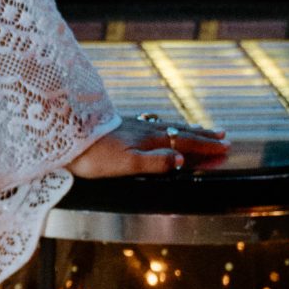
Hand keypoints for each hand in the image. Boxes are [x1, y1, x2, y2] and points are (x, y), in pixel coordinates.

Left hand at [70, 115, 231, 178]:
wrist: (63, 137)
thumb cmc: (94, 156)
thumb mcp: (127, 164)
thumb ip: (156, 162)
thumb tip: (182, 159)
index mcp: (149, 140)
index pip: (185, 142)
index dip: (205, 146)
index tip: (225, 147)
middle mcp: (144, 130)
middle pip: (180, 131)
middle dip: (202, 135)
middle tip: (223, 136)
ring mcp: (133, 126)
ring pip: (166, 125)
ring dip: (186, 128)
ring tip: (200, 129)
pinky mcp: (121, 126)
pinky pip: (152, 124)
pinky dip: (165, 125)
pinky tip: (161, 126)